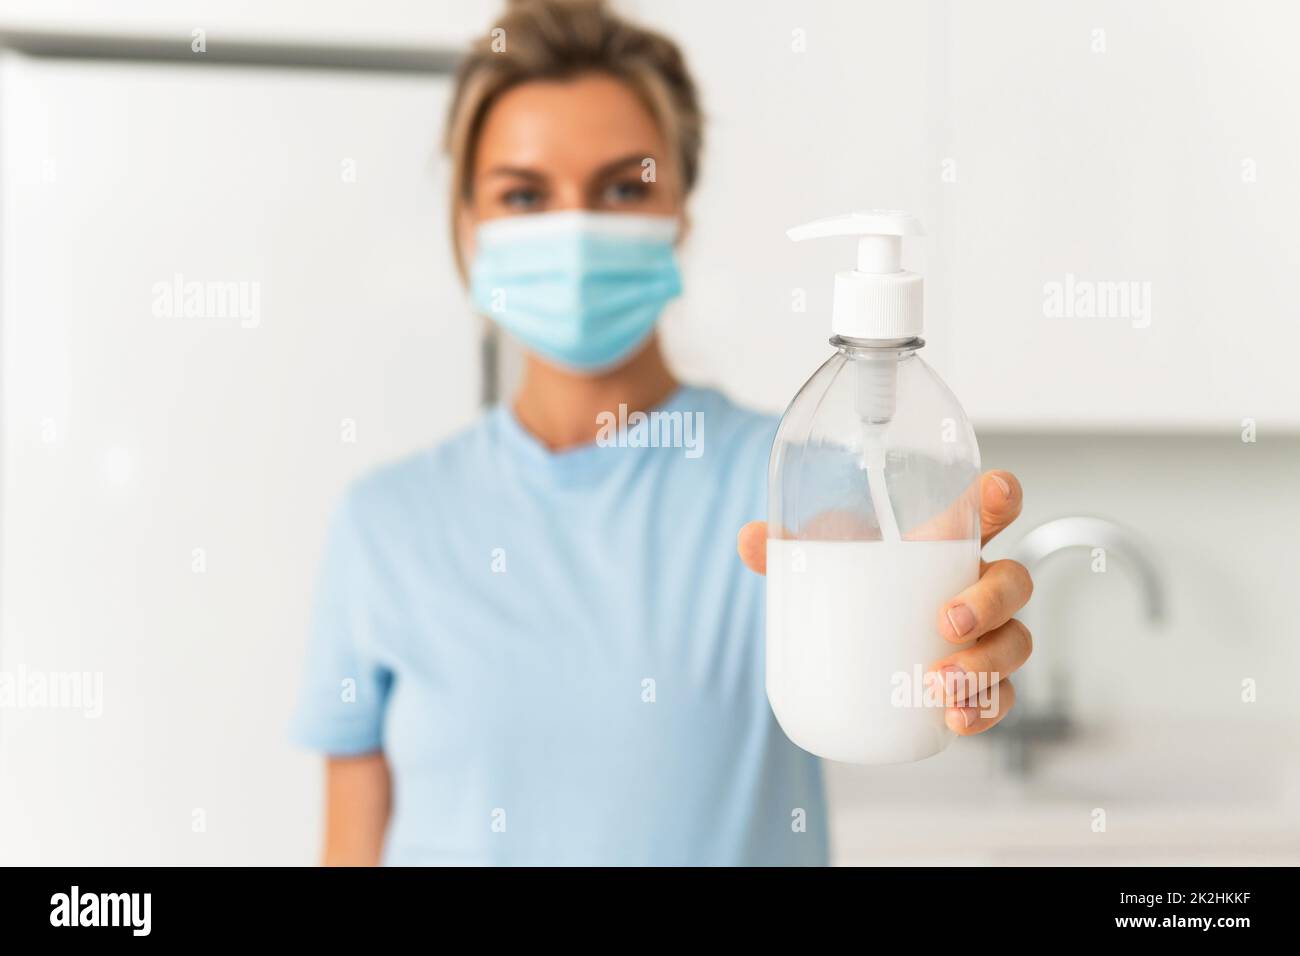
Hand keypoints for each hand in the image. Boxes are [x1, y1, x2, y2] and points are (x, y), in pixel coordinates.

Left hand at [737, 470, 1032, 736]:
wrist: (861, 642)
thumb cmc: (858, 583)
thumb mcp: (825, 561)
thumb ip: (789, 549)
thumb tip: (750, 540)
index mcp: (948, 544)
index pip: (989, 510)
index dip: (1001, 495)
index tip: (993, 492)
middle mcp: (977, 585)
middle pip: (1013, 582)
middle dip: (989, 601)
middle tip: (948, 622)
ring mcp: (988, 634)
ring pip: (1015, 642)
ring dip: (986, 664)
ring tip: (942, 684)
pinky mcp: (982, 682)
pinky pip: (1003, 696)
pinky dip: (985, 710)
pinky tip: (956, 720)